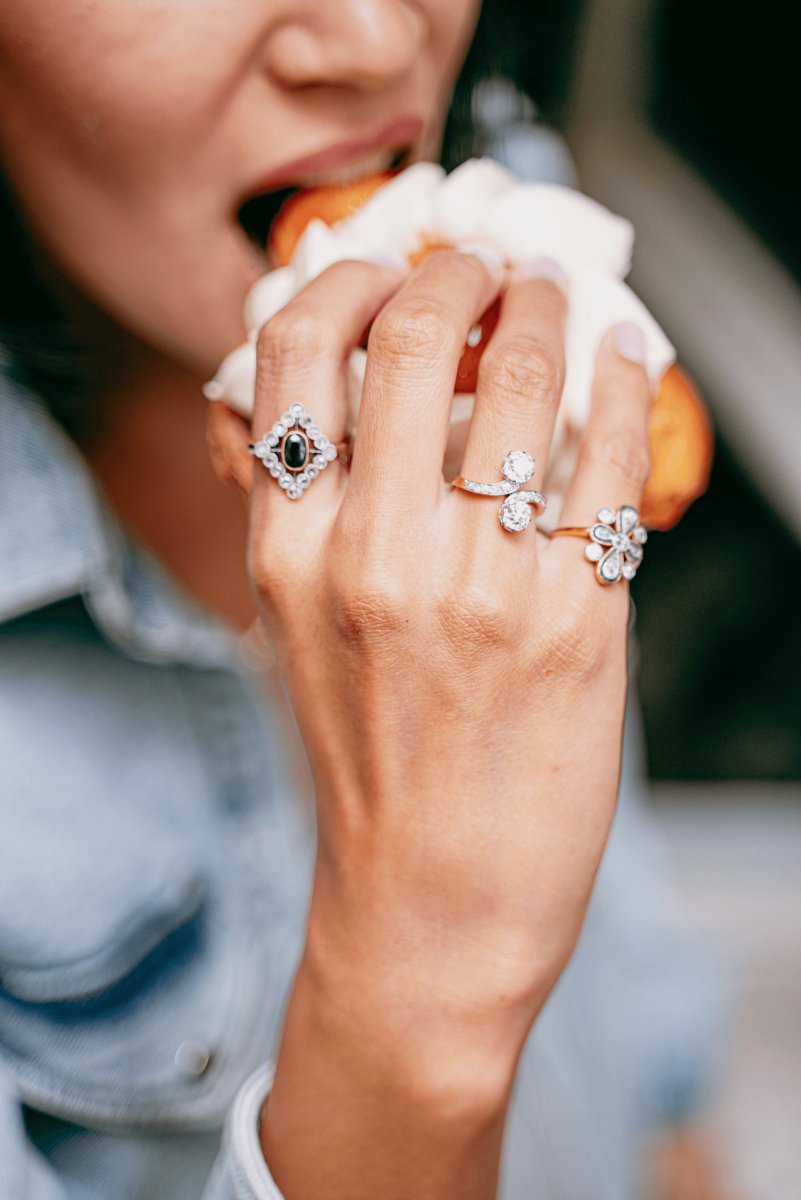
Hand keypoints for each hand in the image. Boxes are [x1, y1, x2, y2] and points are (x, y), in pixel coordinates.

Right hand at [207, 249, 651, 1196]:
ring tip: (559, 296)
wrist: (430, 902)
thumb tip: (332, 398)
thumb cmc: (369, 769)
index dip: (345, 278)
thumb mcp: (296, 634)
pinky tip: (621, 362)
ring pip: (524, 379)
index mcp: (289, 553)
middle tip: (489, 263)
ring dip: (549, 310)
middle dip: (461, 271)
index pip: (295, 355)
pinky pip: (609, 458)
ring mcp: (480, 583)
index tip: (385, 265)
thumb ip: (307, 513)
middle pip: (415, 336)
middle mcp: (376, 554)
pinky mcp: (575, 616)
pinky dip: (621, 387)